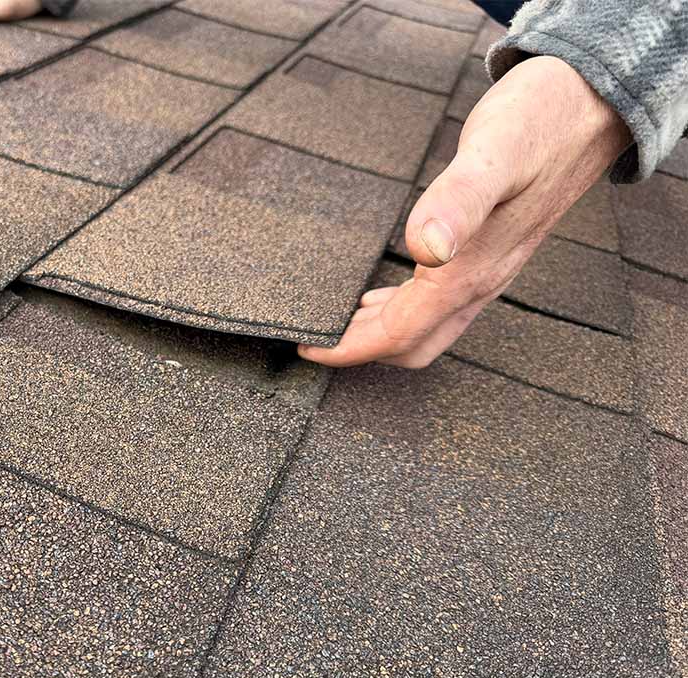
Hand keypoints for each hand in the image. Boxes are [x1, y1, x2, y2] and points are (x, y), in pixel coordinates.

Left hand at [300, 55, 631, 367]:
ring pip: (428, 328)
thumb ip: (458, 201)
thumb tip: (425, 248)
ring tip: (338, 325)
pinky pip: (441, 304)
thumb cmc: (539, 122)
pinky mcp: (490, 253)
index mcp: (471, 271)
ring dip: (382, 335)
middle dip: (363, 351)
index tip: (308, 348)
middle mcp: (481, 281)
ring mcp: (488, 270)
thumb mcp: (494, 153)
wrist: (590, 105)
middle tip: (316, 340)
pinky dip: (404, 311)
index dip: (350, 348)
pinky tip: (382, 295)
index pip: (400, 334)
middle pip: (413, 345)